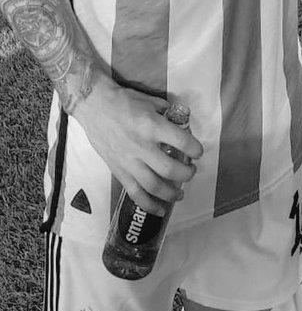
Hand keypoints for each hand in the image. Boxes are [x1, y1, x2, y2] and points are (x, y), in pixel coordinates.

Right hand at [73, 75, 203, 213]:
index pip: (182, 142)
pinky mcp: (118, 171)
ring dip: (171, 194)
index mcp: (152, 126)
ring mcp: (129, 162)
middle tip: (191, 171)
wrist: (94, 106)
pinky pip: (135, 193)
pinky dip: (149, 205)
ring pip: (154, 186)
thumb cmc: (124, 101)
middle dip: (186, 174)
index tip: (198, 152)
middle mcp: (142, 147)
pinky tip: (160, 210)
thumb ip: (167, 114)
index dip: (195, 149)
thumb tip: (181, 125)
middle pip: (170, 169)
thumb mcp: (151, 101)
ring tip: (180, 194)